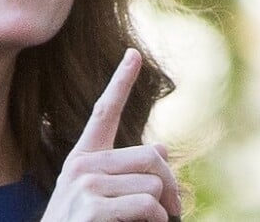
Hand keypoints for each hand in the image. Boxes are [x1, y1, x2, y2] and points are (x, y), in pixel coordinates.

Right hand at [41, 49, 180, 221]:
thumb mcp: (100, 193)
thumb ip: (126, 169)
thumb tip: (161, 146)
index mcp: (84, 156)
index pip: (105, 110)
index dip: (121, 80)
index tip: (133, 54)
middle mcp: (83, 164)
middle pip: (150, 156)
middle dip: (171, 185)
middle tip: (176, 208)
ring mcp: (86, 185)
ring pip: (153, 184)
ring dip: (162, 210)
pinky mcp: (94, 208)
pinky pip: (148, 205)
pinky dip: (157, 221)